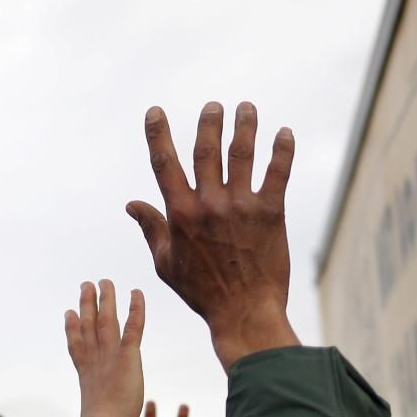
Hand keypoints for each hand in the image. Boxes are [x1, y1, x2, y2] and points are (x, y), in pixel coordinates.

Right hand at [64, 280, 144, 416]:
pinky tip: (136, 292)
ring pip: (107, 320)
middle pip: (88, 324)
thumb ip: (93, 414)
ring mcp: (109, 355)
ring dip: (105, 298)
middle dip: (86, 304)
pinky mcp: (127, 356)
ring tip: (103, 281)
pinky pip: (132, 327)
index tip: (68, 313)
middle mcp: (94, 358)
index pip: (76, 344)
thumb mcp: (95, 416)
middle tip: (85, 285)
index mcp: (85, 371)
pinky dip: (135, 309)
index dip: (71, 327)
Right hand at [128, 102, 298, 370]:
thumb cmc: (201, 290)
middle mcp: (209, 204)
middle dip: (208, 123)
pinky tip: (284, 133)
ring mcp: (241, 207)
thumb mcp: (164, 262)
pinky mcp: (271, 213)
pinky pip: (278, 173)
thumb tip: (132, 204)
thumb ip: (150, 228)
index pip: (164, 164)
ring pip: (242, 155)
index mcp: (180, 214)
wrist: (243, 310)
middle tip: (214, 106)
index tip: (155, 112)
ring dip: (244, 127)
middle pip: (206, 151)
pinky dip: (282, 151)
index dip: (158, 135)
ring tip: (247, 107)